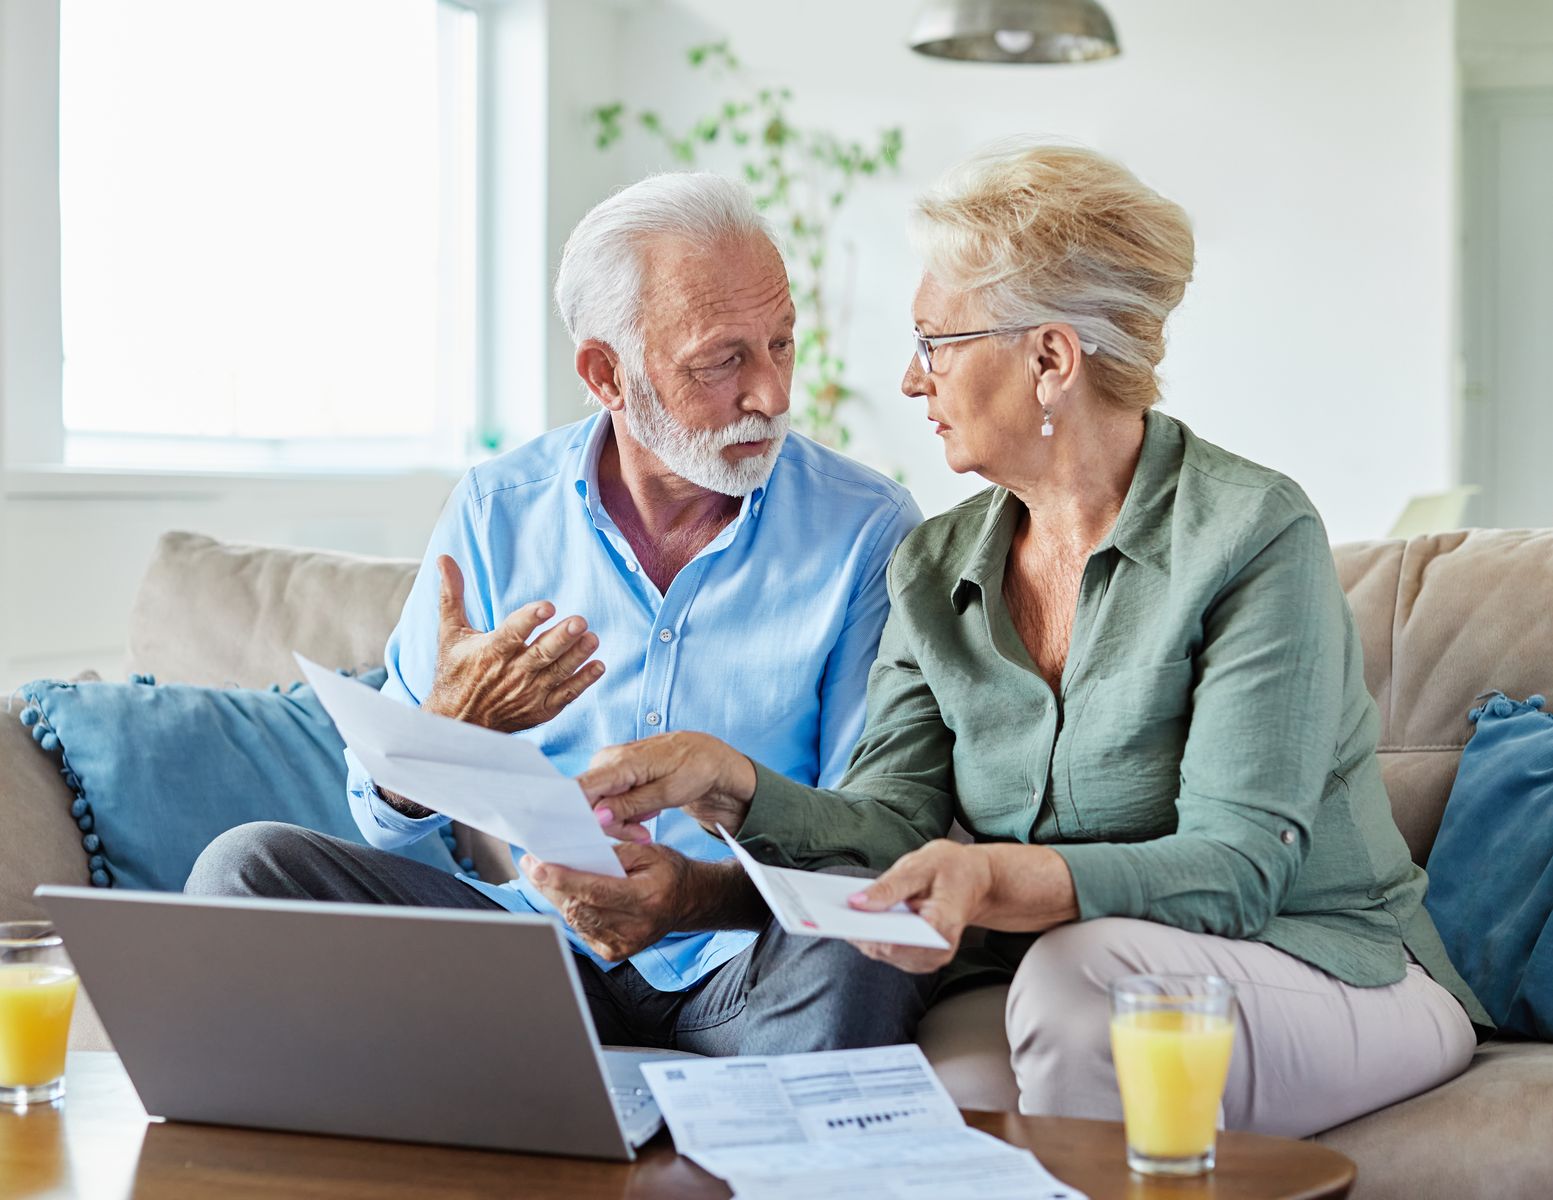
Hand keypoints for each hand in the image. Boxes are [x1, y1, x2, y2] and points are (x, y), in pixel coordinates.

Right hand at [423, 555, 603, 732]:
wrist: (458, 722)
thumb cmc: (455, 673)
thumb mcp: (450, 633)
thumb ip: (452, 595)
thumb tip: (444, 558)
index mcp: (491, 651)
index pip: (512, 633)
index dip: (530, 619)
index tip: (547, 606)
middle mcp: (512, 673)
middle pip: (541, 654)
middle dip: (562, 638)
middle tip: (580, 622)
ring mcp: (528, 693)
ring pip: (557, 672)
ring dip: (576, 656)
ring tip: (593, 638)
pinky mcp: (540, 709)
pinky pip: (565, 695)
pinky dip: (582, 682)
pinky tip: (598, 666)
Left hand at [521, 843, 695, 961]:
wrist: (689, 902)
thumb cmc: (668, 872)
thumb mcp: (648, 851)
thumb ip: (613, 854)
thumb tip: (575, 854)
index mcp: (647, 897)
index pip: (595, 891)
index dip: (562, 879)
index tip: (538, 866)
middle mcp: (636, 926)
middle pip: (579, 907)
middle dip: (550, 886)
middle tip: (531, 865)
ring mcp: (625, 944)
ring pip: (576, 921)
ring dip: (556, 898)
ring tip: (542, 876)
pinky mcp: (616, 952)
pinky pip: (582, 931)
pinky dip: (570, 911)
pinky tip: (565, 895)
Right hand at [579, 731, 756, 843]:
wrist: (710, 757)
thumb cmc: (695, 769)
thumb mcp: (668, 792)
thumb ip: (631, 805)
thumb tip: (597, 817)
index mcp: (620, 761)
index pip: (581, 787)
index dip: (575, 813)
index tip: (583, 836)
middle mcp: (608, 760)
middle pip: (589, 803)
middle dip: (613, 825)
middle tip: (641, 834)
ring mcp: (611, 766)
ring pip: (599, 806)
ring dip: (621, 822)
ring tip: (648, 822)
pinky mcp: (616, 775)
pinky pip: (608, 801)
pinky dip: (625, 814)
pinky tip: (646, 814)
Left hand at [845, 841, 993, 973]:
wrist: (975, 881)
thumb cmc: (951, 868)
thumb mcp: (920, 865)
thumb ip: (888, 887)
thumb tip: (855, 903)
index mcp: (943, 925)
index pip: (896, 941)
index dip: (866, 931)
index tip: (841, 917)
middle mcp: (937, 950)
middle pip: (885, 949)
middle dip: (858, 930)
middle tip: (829, 910)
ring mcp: (928, 958)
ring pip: (881, 953)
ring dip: (861, 933)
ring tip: (838, 912)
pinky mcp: (918, 958)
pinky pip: (886, 950)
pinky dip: (870, 934)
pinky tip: (857, 917)